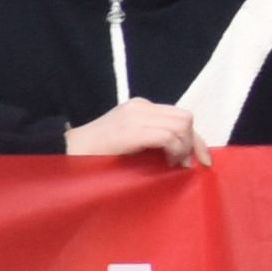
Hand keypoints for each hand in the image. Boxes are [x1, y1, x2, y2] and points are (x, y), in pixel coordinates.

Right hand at [60, 99, 209, 163]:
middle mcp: (141, 106)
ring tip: (172, 164)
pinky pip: (169, 136)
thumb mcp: (131, 141)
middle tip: (183, 164)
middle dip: (193, 143)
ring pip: (181, 125)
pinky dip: (175, 151)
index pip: (181, 116)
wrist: (68, 153)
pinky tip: (166, 163)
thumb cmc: (98, 155)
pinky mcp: (132, 130)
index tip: (202, 160)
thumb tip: (185, 154)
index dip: (196, 139)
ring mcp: (135, 116)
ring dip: (183, 148)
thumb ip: (153, 138)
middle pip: (186, 118)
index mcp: (140, 107)